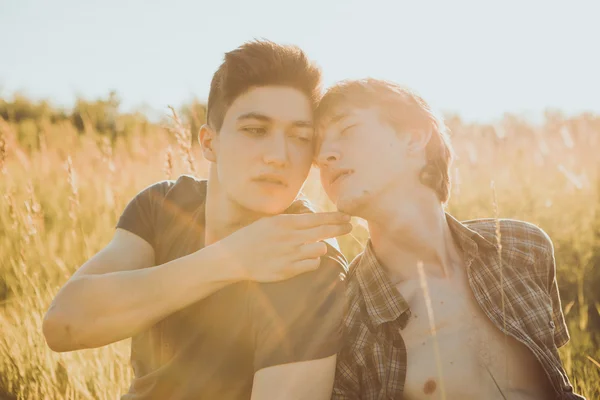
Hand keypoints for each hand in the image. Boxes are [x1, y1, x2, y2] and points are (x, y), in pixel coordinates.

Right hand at [217, 212, 352, 281]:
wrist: (232, 259)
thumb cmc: (251, 238)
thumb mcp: (269, 223)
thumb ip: (291, 222)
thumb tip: (312, 220)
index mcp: (284, 222)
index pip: (317, 218)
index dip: (335, 217)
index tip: (347, 216)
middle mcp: (289, 237)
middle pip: (324, 231)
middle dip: (340, 228)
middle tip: (350, 226)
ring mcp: (289, 254)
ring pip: (321, 248)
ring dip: (321, 246)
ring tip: (314, 245)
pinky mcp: (288, 270)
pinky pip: (312, 264)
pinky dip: (312, 261)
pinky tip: (305, 258)